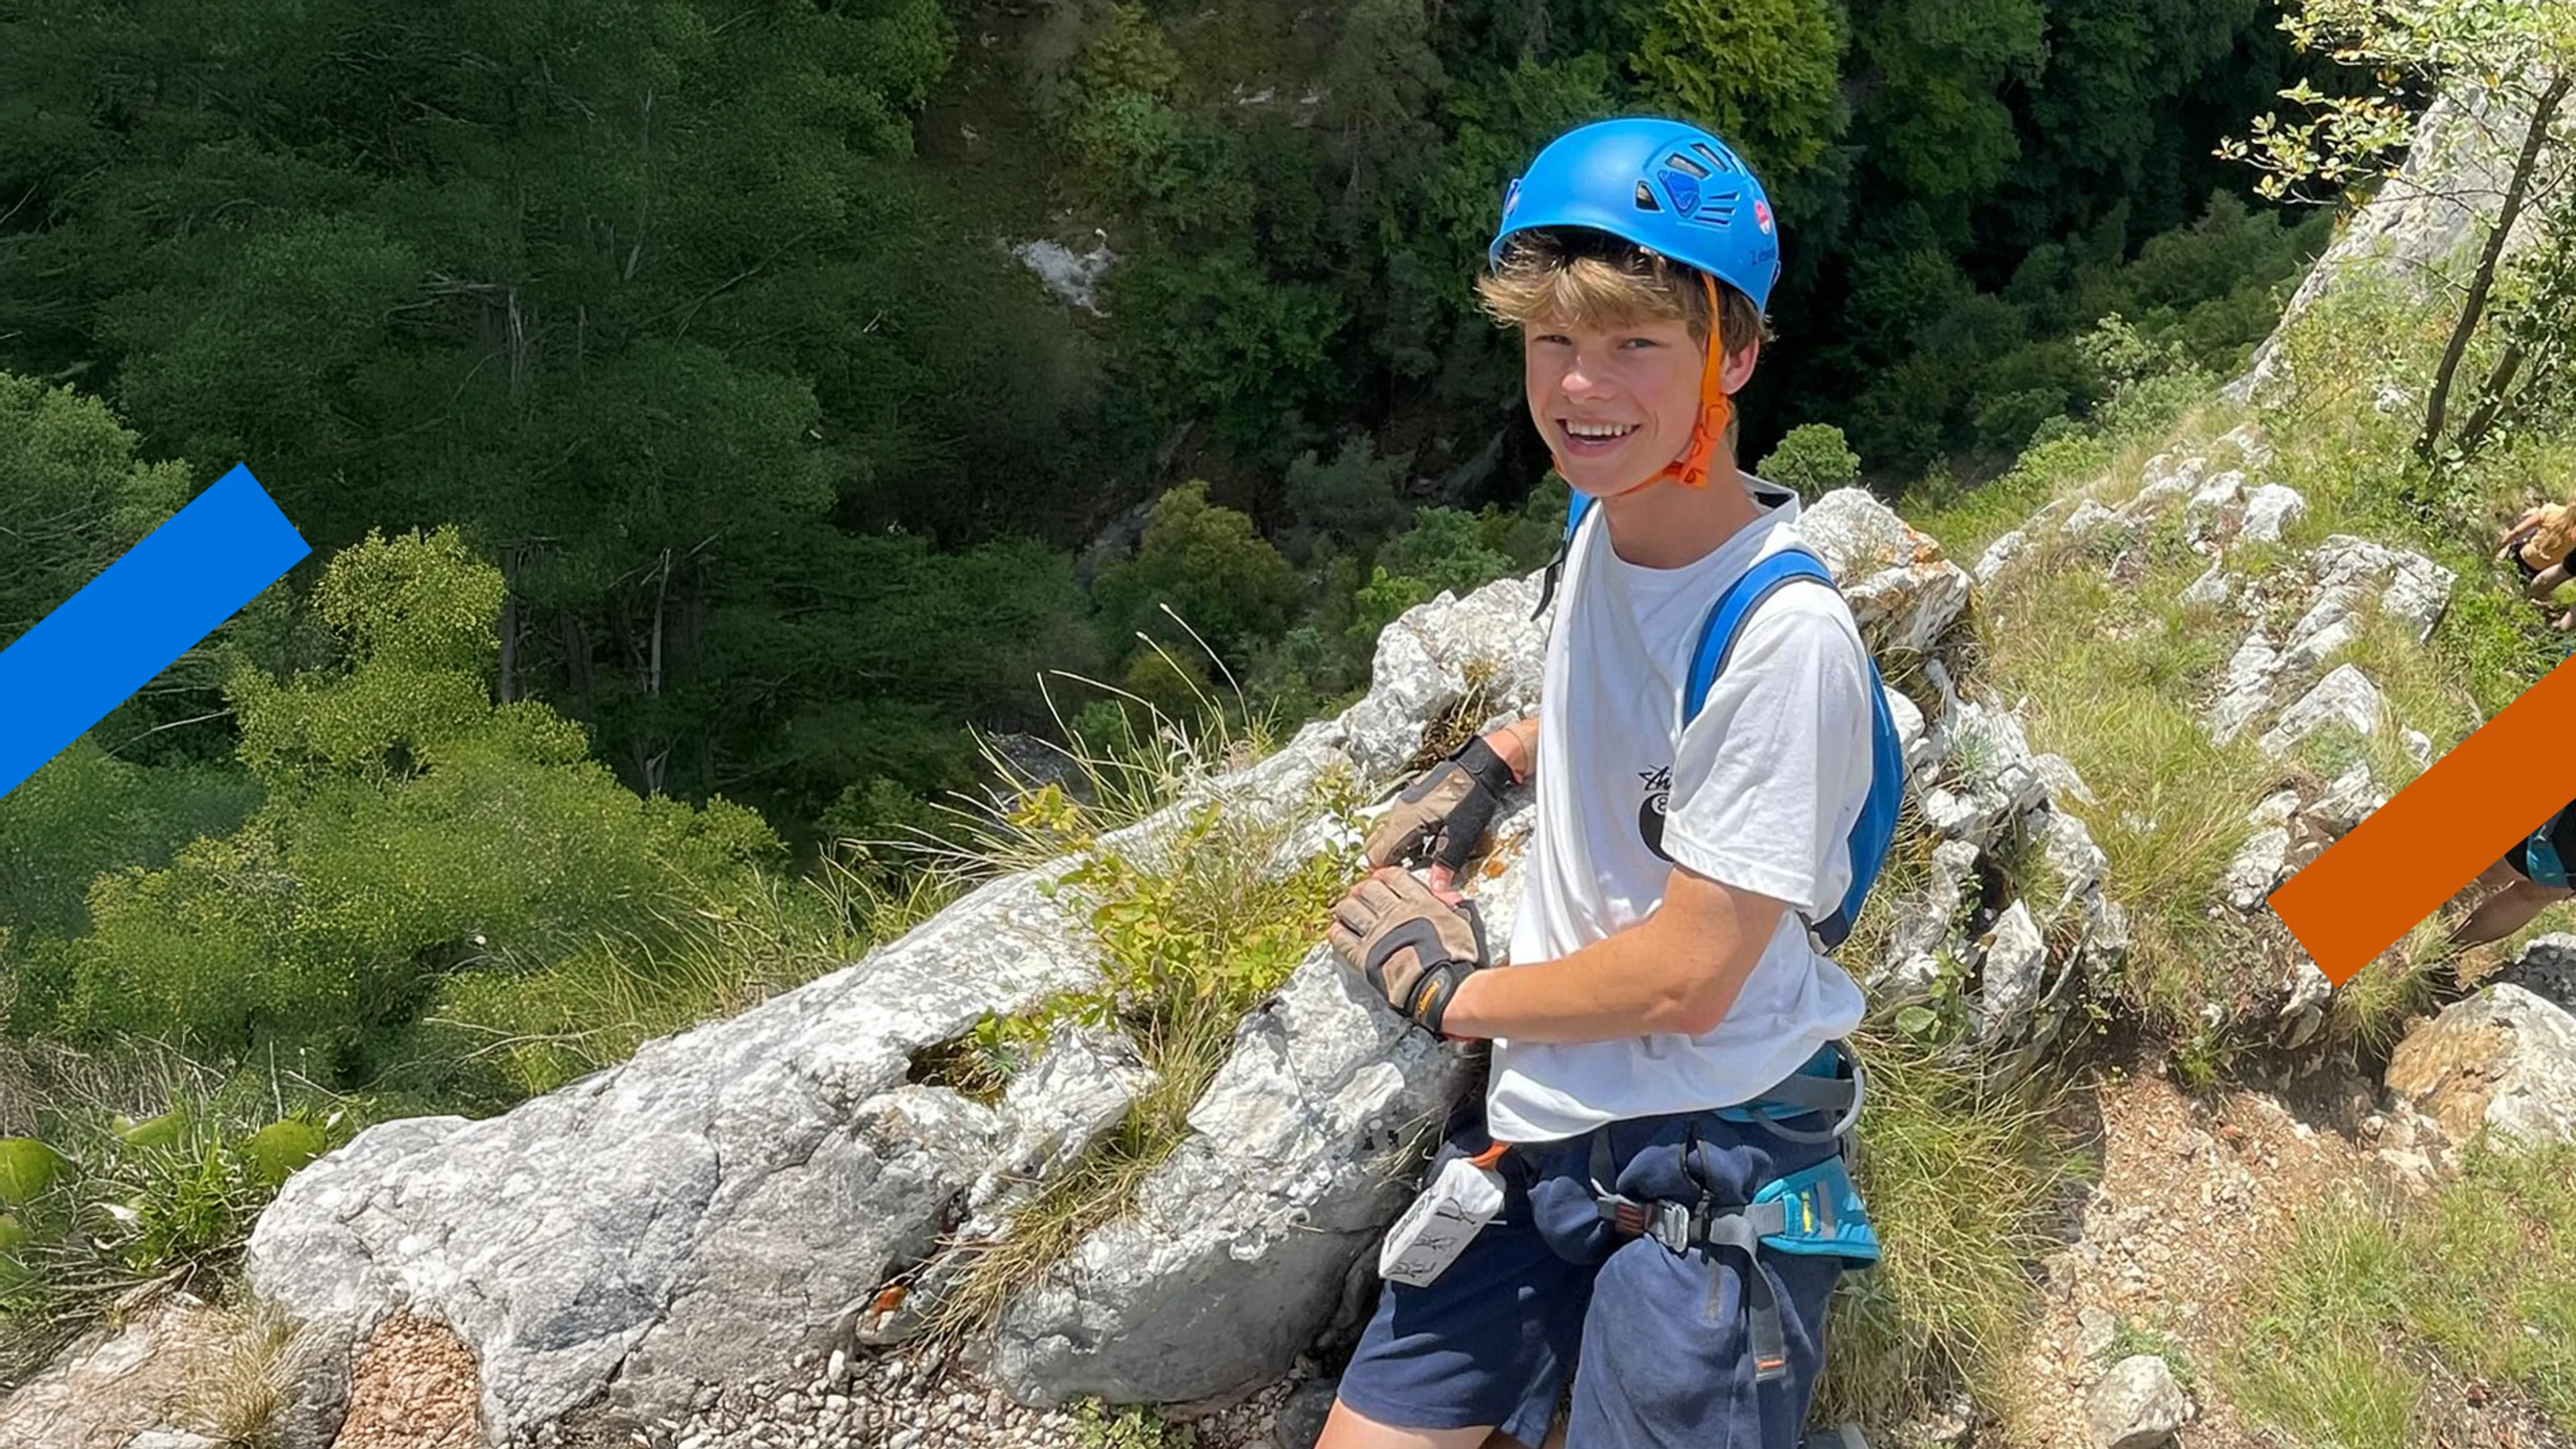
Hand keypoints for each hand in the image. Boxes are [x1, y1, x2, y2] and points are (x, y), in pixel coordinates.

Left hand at [1329, 868, 1490, 1034]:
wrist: (1440, 984)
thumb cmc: (1455, 958)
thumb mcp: (1461, 925)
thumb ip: (1450, 908)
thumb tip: (1448, 896)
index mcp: (1418, 902)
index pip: (1395, 878)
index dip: (1384, 875)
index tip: (1379, 877)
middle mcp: (1394, 913)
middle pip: (1369, 890)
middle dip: (1362, 889)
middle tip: (1359, 891)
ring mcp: (1377, 933)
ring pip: (1351, 910)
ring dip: (1346, 907)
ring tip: (1343, 908)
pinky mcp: (1364, 956)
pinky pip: (1343, 939)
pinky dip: (1337, 933)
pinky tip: (1335, 930)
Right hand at [1363, 733, 1520, 890]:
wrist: (1480, 766)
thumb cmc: (1471, 797)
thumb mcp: (1460, 836)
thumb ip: (1445, 864)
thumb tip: (1438, 889)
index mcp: (1405, 821)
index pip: (1376, 853)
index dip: (1380, 872)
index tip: (1392, 883)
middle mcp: (1398, 811)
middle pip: (1375, 843)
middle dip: (1384, 861)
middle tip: (1402, 875)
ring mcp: (1403, 803)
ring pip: (1385, 832)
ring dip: (1395, 849)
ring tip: (1416, 860)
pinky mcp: (1412, 799)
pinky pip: (1397, 822)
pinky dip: (1403, 836)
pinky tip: (1424, 842)